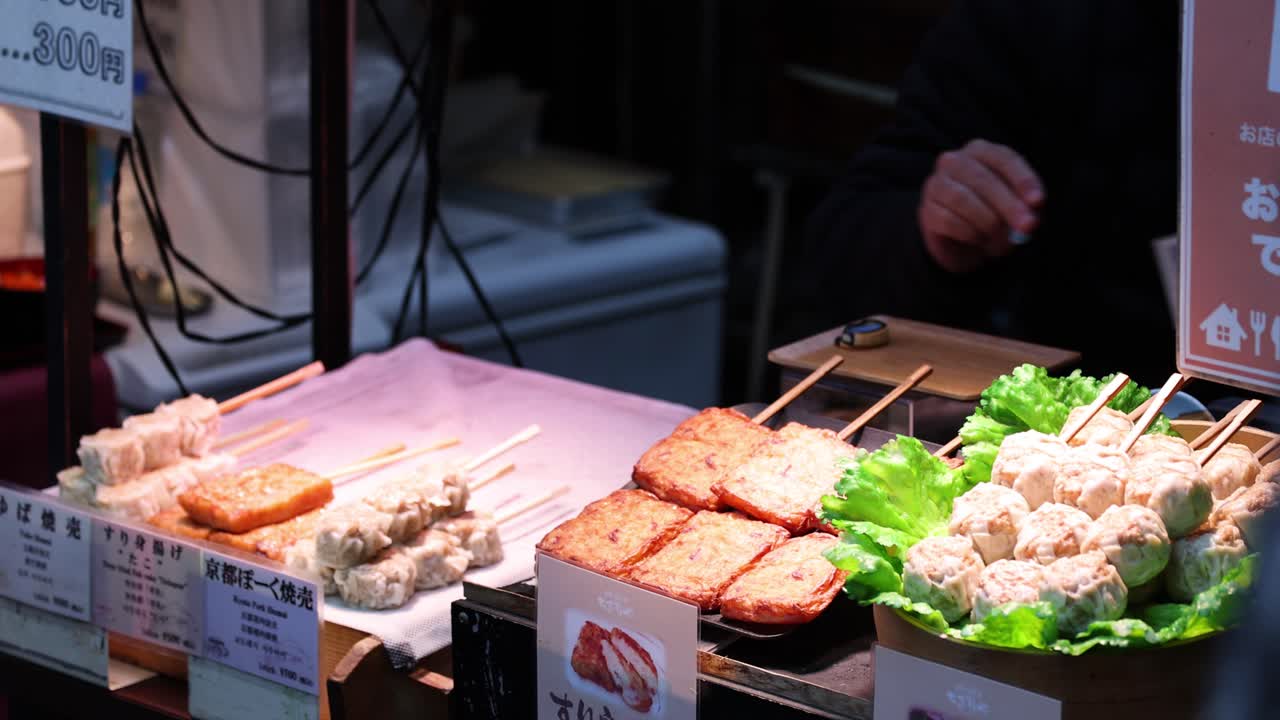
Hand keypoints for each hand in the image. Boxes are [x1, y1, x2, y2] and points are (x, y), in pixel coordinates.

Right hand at [918, 139, 1044, 272]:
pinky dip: (969, 234)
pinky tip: (977, 239)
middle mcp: (953, 161)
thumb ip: (1026, 208)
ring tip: (997, 236)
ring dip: (987, 222)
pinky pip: (949, 221)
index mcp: (980, 152)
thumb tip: (1030, 217)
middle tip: (1026, 226)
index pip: (1004, 159)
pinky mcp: (926, 210)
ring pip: (962, 200)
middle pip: (982, 179)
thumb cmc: (994, 215)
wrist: (964, 242)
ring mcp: (936, 184)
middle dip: (1008, 205)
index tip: (1038, 202)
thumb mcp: (1017, 208)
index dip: (1023, 180)